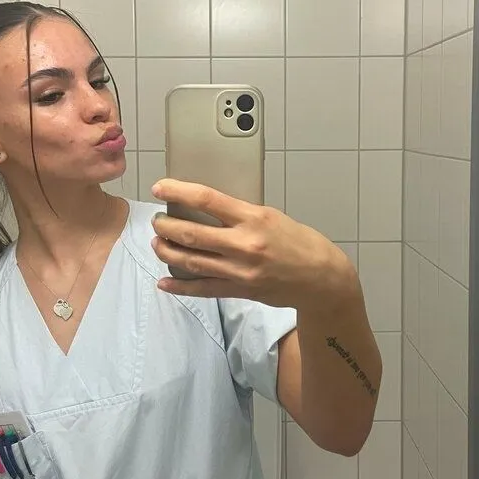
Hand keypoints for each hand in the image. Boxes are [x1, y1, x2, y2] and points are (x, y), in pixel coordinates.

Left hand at [149, 179, 357, 308]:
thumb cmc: (299, 242)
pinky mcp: (239, 290)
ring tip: (157, 243)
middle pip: (191, 233)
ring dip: (167, 252)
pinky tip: (164, 282)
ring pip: (190, 261)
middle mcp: (244, 244)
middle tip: (156, 221)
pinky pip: (202, 289)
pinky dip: (179, 286)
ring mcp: (239, 270)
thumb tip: (207, 207)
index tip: (160, 188)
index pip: (206, 199)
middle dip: (165, 226)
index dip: (177, 192)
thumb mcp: (272, 216)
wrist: (321, 279)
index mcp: (253, 218)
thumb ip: (241, 213)